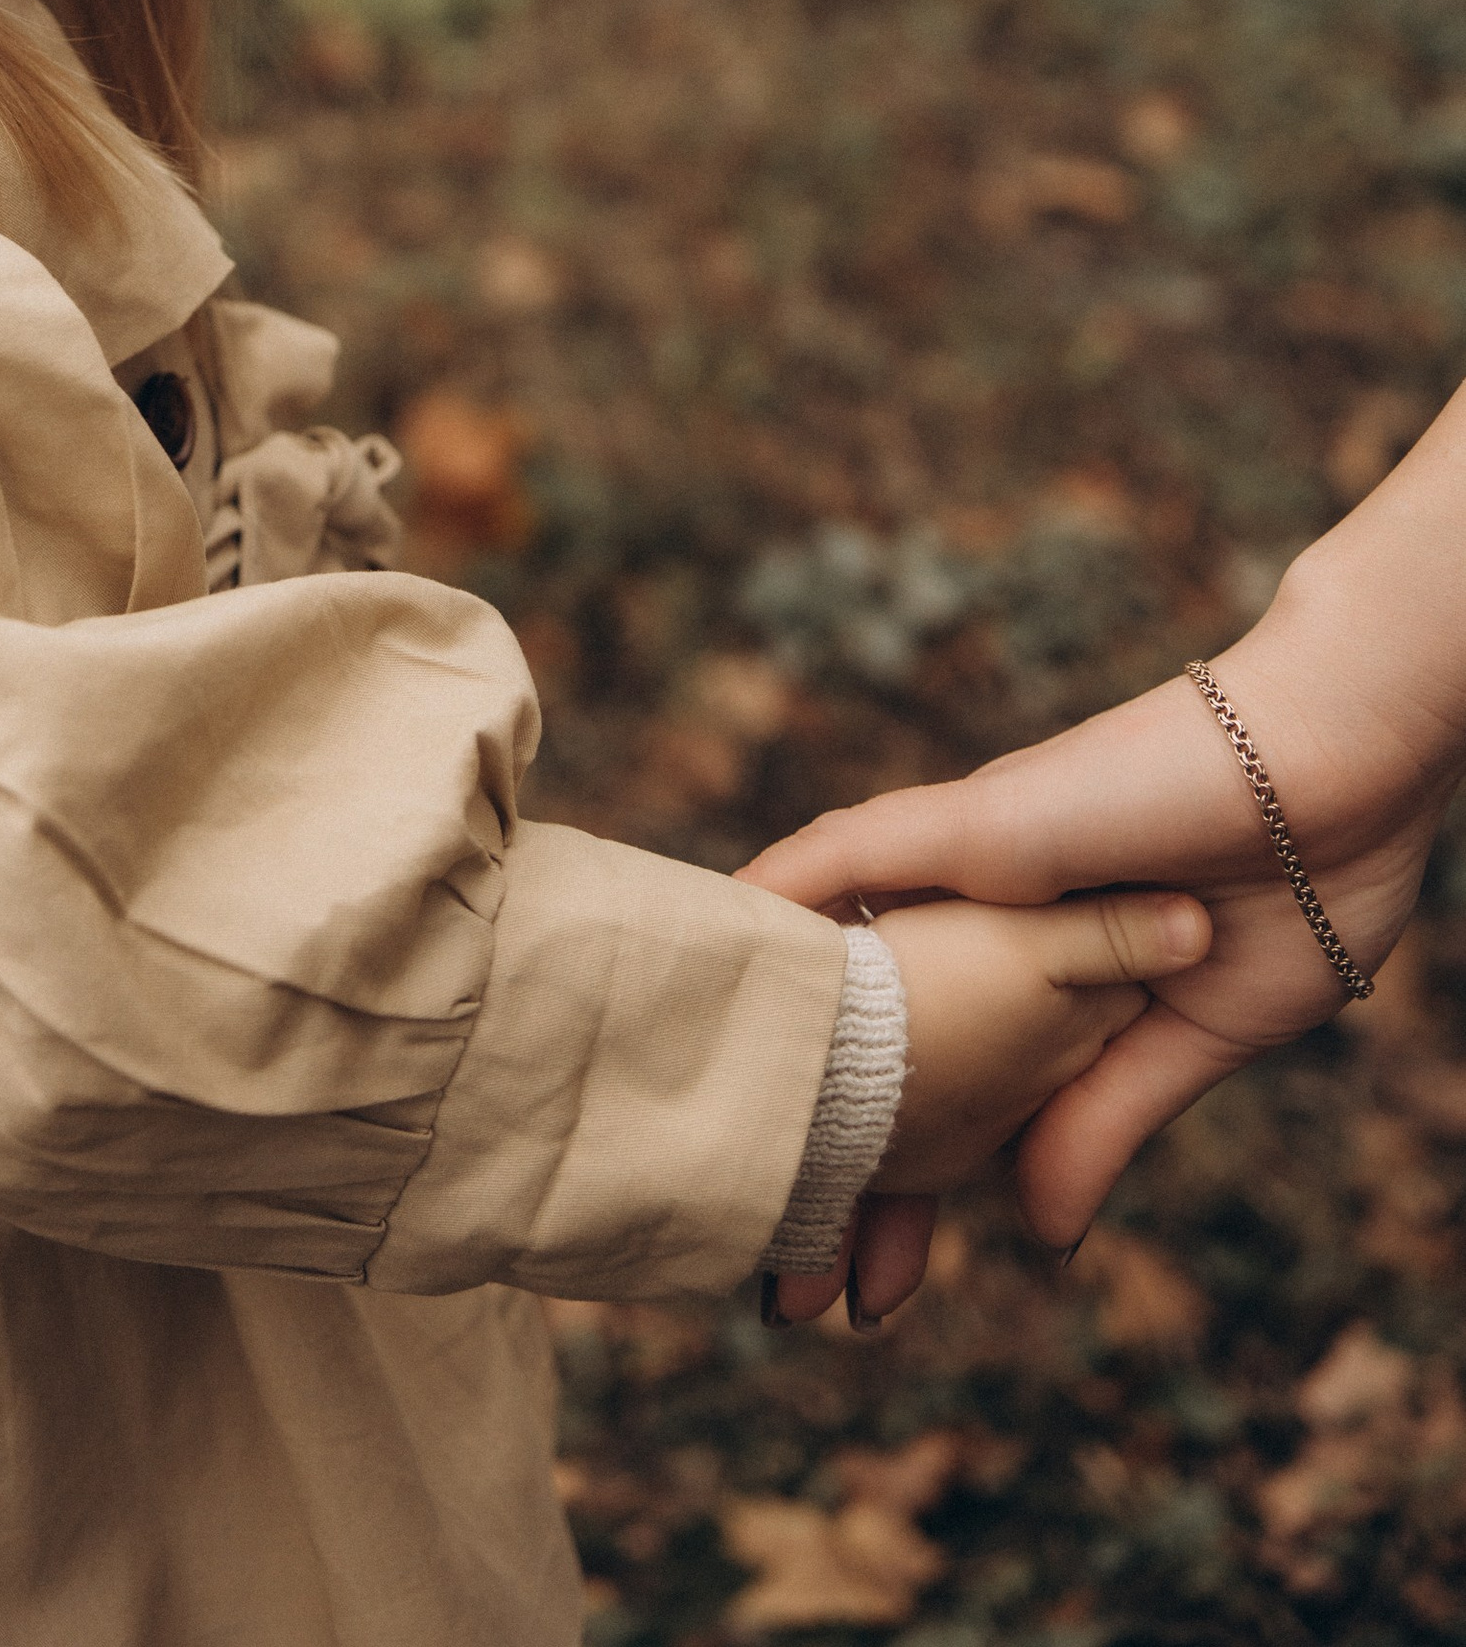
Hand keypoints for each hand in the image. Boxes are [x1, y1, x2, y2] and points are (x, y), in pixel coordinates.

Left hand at [747, 577, 1458, 1253]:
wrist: (1353, 775)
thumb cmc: (1303, 883)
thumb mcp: (1193, 1034)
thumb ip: (1103, 1112)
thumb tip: (1036, 1228)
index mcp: (1049, 981)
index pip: (953, 1101)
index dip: (910, 1201)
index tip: (868, 1296)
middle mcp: (994, 925)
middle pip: (883, 1049)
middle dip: (835, 1171)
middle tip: (785, 1294)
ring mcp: (983, 872)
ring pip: (851, 962)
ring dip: (792, 1049)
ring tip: (725, 1152)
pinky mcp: (989, 823)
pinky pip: (858, 850)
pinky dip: (787, 889)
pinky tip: (720, 930)